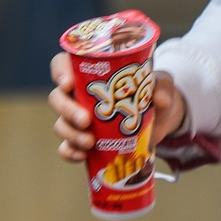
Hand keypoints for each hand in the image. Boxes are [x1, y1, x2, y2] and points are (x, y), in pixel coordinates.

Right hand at [49, 52, 186, 162]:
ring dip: (71, 133)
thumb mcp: (161, 83)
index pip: (62, 64)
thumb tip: (160, 99)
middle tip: (85, 120)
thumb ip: (162, 86)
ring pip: (60, 124)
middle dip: (66, 109)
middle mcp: (78, 94)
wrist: (159, 119)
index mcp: (90, 72)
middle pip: (57, 97)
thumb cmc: (152, 91)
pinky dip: (70, 152)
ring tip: (90, 142)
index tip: (68, 83)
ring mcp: (79, 119)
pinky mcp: (84, 140)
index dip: (59, 72)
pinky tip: (83, 155)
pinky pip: (66, 147)